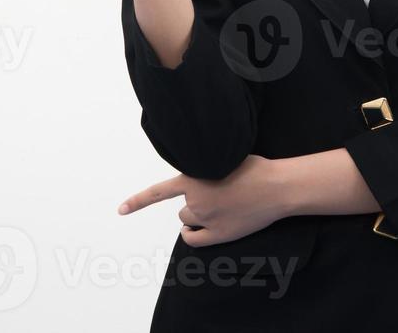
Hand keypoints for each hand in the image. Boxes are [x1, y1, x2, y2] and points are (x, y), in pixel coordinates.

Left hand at [116, 156, 289, 246]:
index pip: (159, 192)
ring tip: (222, 207)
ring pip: (190, 220)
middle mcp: (196, 200)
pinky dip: (193, 235)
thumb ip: (204, 169)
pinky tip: (198, 230)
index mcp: (194, 178)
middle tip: (217, 196)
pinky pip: (194, 239)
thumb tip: (195, 178)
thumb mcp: (223, 159)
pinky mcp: (219, 234)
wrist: (276, 187)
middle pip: (184, 208)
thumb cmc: (254, 169)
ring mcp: (207, 218)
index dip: (138, 202)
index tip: (120, 210)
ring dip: (199, 216)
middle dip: (195, 203)